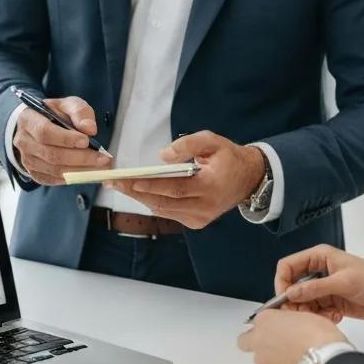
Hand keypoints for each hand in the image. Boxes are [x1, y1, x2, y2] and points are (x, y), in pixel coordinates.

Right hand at [12, 96, 106, 185]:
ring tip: (100, 167)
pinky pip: (54, 180)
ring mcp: (27, 160)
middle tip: (102, 159)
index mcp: (28, 120)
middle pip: (51, 154)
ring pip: (54, 170)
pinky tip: (88, 173)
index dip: (66, 139)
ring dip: (80, 171)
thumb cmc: (54, 114)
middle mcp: (24, 142)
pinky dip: (73, 178)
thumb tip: (90, 129)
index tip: (86, 141)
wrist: (38, 126)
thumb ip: (80, 112)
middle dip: (80, 158)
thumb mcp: (67, 105)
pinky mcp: (34, 173)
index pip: (45, 132)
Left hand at [105, 131, 264, 229]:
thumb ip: (188, 144)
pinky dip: (153, 202)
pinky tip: (138, 192)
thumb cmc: (228, 157)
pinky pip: (169, 213)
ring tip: (119, 185)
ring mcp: (200, 218)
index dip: (152, 185)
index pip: (176, 188)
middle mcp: (205, 207)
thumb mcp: (212, 140)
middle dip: (136, 192)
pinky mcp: (197, 223)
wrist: (249, 179)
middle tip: (114, 181)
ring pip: (164, 210)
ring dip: (140, 198)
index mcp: (211, 187)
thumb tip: (163, 156)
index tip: (129, 179)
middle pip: (164, 202)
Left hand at [237, 310, 346, 363]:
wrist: (323, 362)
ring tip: (291, 360)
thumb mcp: (306, 316)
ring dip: (270, 358)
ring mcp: (262, 360)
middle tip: (276, 345)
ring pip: (259, 358)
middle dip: (256, 342)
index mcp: (266, 319)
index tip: (280, 328)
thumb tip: (290, 326)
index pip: (260, 319)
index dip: (270, 324)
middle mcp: (258, 339)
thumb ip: (290, 320)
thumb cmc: (319, 336)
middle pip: (246, 341)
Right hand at [275, 244, 363, 330]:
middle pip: (292, 286)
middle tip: (304, 315)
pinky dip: (322, 317)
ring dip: (310, 312)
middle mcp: (319, 270)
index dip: (282, 282)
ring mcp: (325, 288)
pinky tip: (337, 317)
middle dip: (295, 301)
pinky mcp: (332, 303)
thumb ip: (315, 288)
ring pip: (303, 301)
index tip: (284, 300)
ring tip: (327, 316)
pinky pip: (316, 311)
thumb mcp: (344, 283)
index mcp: (319, 256)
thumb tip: (289, 293)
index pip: (288, 266)